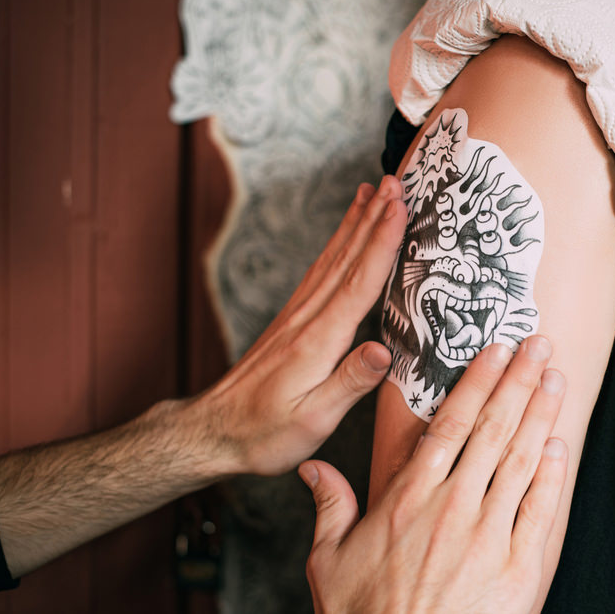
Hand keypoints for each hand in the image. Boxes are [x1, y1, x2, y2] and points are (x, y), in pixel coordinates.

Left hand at [193, 175, 407, 476]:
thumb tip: (383, 351)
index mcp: (318, 341)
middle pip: (346, 259)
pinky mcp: (291, 320)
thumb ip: (349, 383)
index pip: (357, 283)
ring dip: (355, 223)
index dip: (381, 243)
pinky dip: (338, 245)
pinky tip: (346, 233)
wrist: (214, 430)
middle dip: (373, 218)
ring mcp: (297, 316)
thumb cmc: (265, 434)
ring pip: (333, 259)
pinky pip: (320, 272)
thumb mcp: (311, 420)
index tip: (399, 207)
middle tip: (396, 181)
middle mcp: (307, 319)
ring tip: (374, 191)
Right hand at [300, 336, 567, 613]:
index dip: (476, 382)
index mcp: (408, 499)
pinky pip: (540, 513)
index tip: (495, 349)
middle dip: (518, 381)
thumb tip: (312, 469)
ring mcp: (488, 537)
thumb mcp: (329, 563)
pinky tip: (560, 447)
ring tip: (556, 378)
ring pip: (520, 461)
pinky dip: (552, 477)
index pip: (450, 425)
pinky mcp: (519, 571)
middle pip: (492, 429)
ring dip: (541, 415)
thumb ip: (329, 507)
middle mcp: (452, 508)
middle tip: (539, 343)